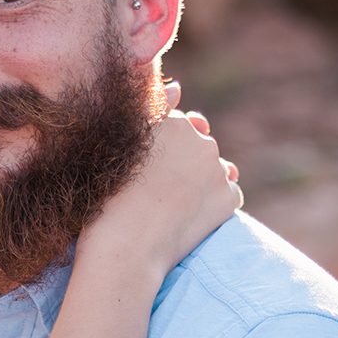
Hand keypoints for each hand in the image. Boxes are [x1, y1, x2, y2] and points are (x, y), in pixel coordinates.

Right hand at [81, 80, 241, 281]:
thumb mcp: (121, 151)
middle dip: (188, 165)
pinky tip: (191, 220)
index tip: (150, 174)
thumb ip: (153, 114)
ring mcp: (216, 168)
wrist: (124, 249)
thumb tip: (179, 88)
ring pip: (216, 170)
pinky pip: (229, 195)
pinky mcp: (229, 197)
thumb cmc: (109, 203)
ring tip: (175, 209)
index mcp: (170, 123)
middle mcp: (199, 139)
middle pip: (200, 148)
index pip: (179, 129)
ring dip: (203, 184)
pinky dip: (215, 206)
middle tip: (161, 194)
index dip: (164, 154)